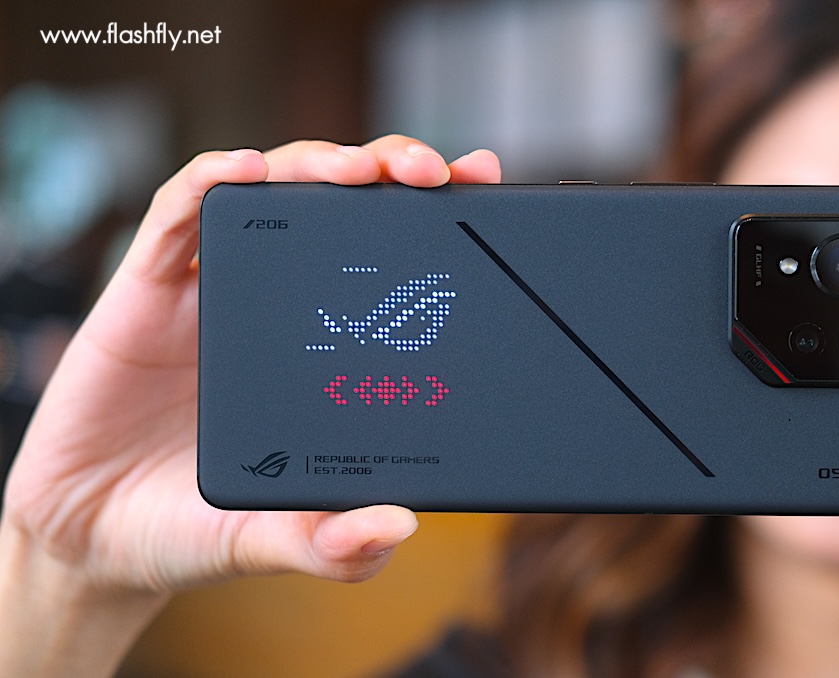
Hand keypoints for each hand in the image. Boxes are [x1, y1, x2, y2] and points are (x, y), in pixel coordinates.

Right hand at [0, 136, 499, 674]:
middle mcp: (278, 305)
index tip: (482, 185)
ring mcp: (215, 289)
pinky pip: (177, 216)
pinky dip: (211, 183)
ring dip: (317, 165)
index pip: (389, 260)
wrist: (93, 539)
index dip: (434, 217)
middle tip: (432, 173)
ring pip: (272, 193)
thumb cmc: (195, 527)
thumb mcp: (276, 541)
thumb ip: (332, 545)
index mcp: (325, 349)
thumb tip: (400, 526)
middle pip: (340, 206)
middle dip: (390, 171)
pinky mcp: (145, 289)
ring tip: (358, 169)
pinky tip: (244, 173)